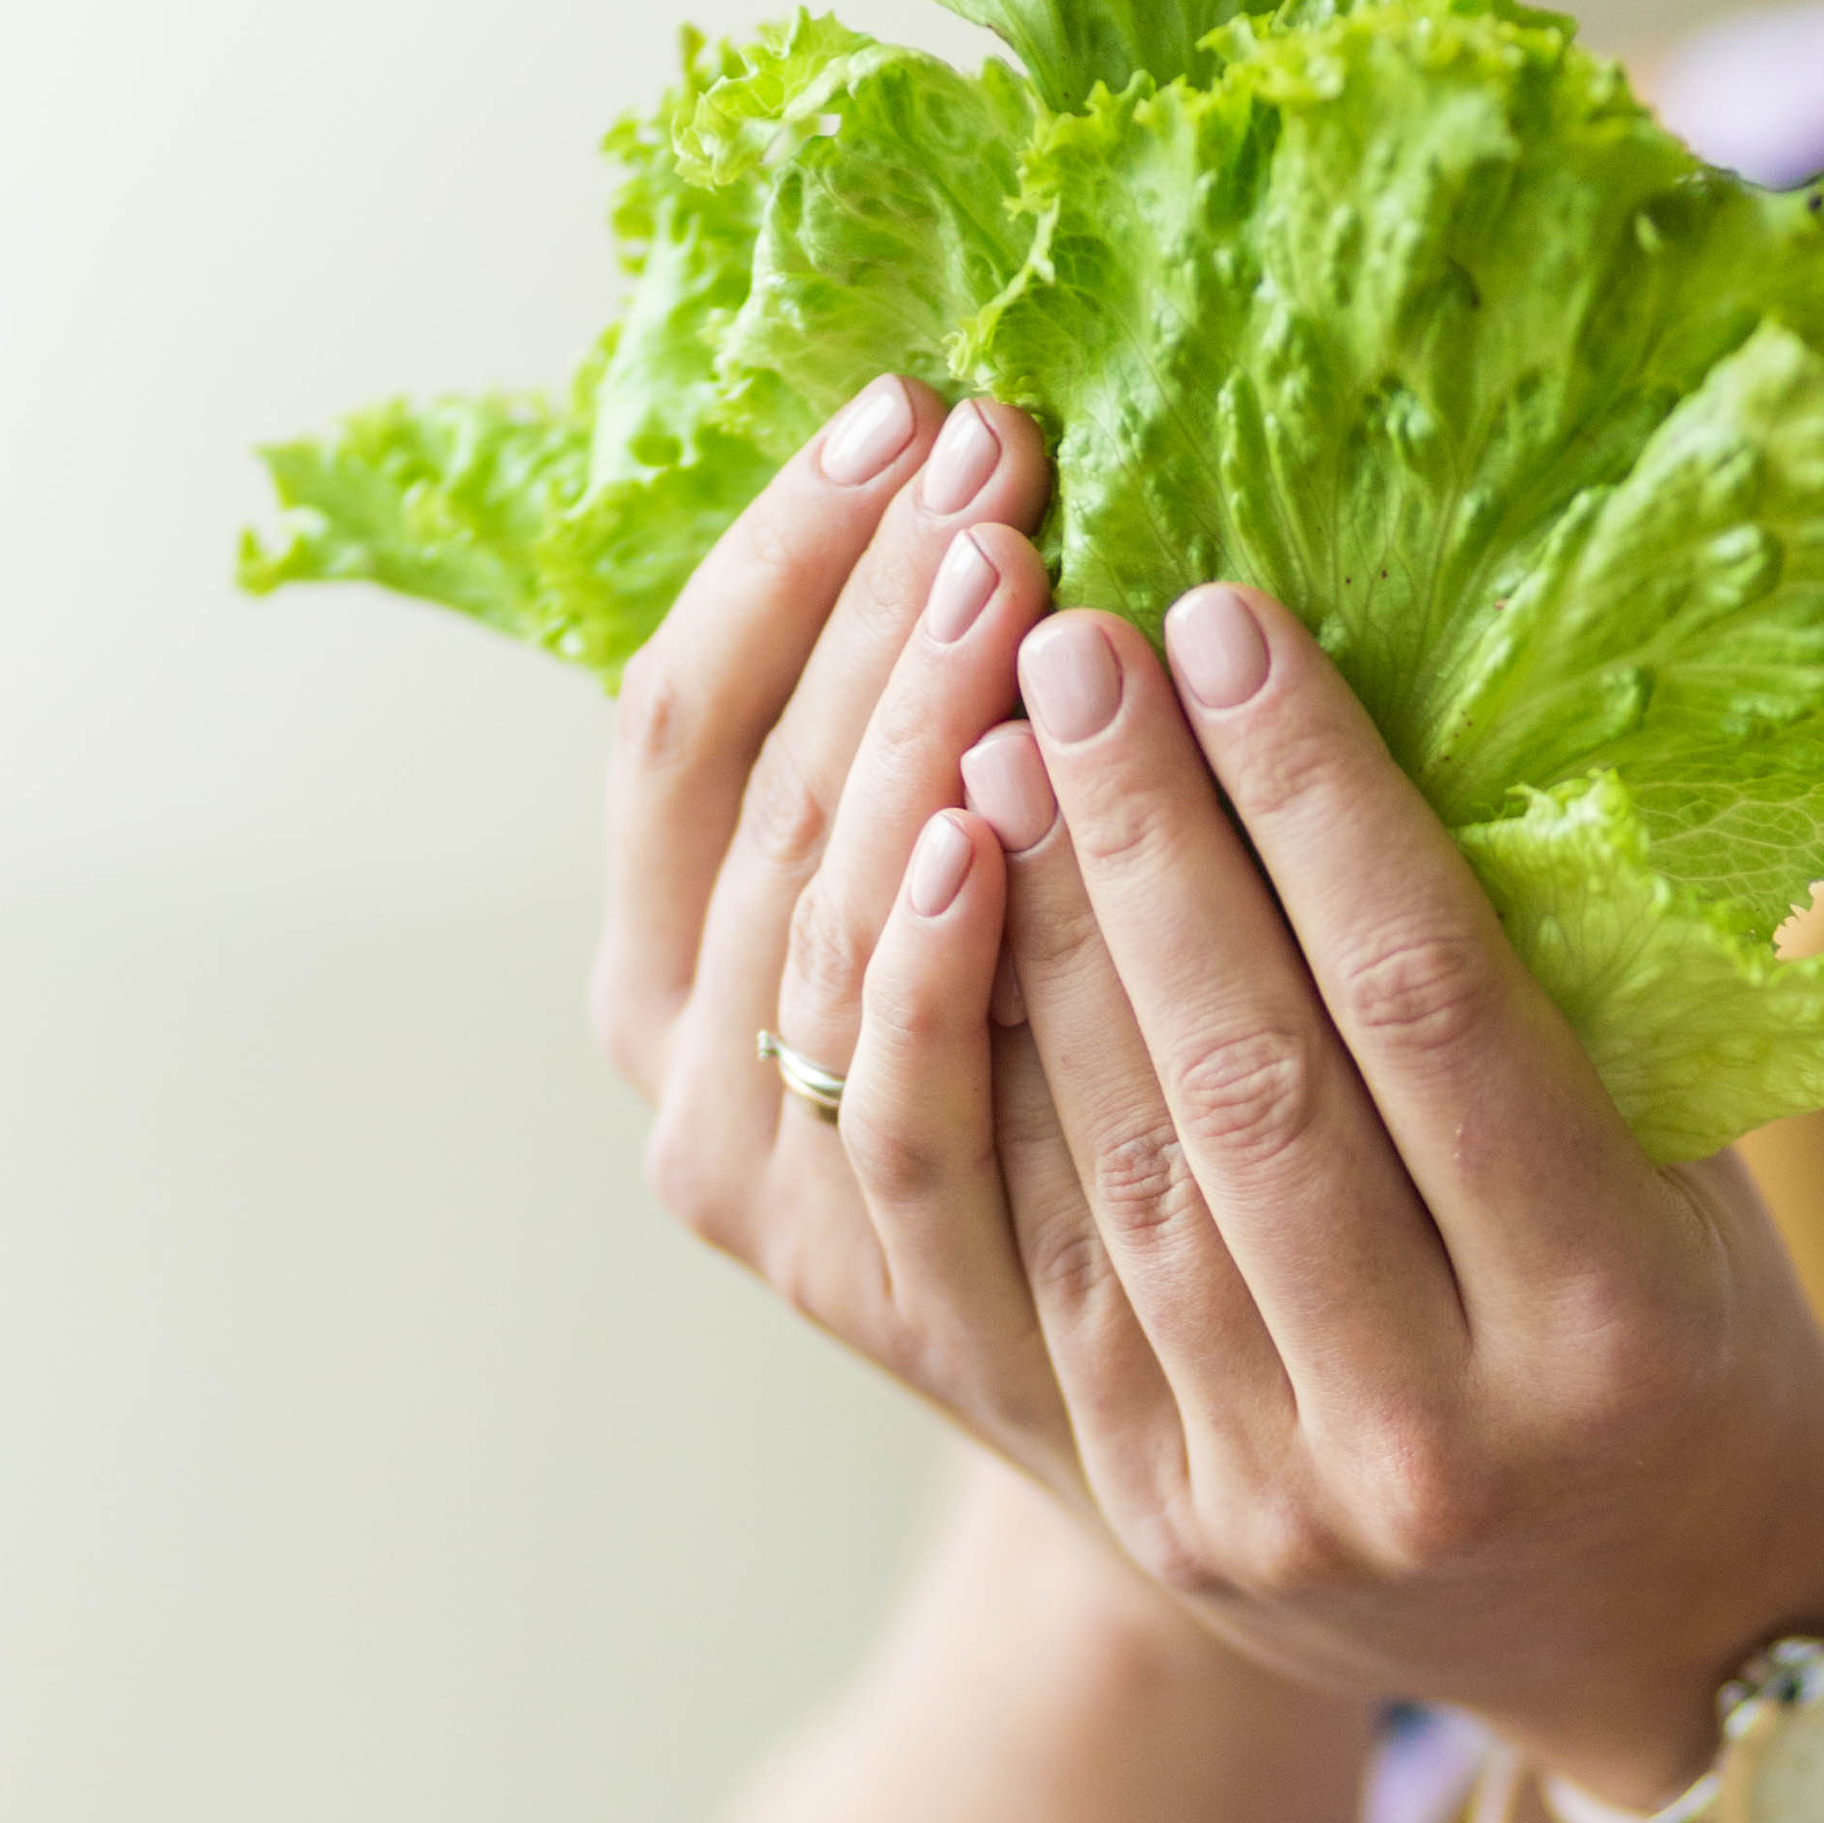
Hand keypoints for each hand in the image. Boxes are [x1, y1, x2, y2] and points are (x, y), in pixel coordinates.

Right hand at [589, 372, 1080, 1496]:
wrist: (1160, 1419)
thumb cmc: (1081, 1123)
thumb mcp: (977, 928)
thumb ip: (944, 764)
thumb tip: (1007, 477)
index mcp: (663, 955)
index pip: (682, 716)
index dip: (781, 553)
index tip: (910, 403)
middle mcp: (681, 1071)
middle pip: (755, 794)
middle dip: (868, 602)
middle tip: (994, 456)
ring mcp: (774, 1194)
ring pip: (812, 924)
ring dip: (900, 730)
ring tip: (1000, 573)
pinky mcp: (892, 1294)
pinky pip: (897, 1102)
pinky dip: (928, 960)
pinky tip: (988, 822)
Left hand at [890, 582, 1823, 1801]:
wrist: (1691, 1645)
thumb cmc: (1702, 1338)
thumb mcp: (1691, 1173)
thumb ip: (1565, 997)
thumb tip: (1402, 714)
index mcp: (1610, 1324)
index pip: (1427, 1006)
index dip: (1312, 801)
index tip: (1228, 625)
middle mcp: (1433, 1433)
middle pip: (1245, 1085)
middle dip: (1141, 845)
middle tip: (1065, 647)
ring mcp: (1279, 1501)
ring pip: (1118, 1178)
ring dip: (1036, 953)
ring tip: (984, 756)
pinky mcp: (1172, 1524)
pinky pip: (1049, 1278)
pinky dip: (998, 1100)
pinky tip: (955, 941)